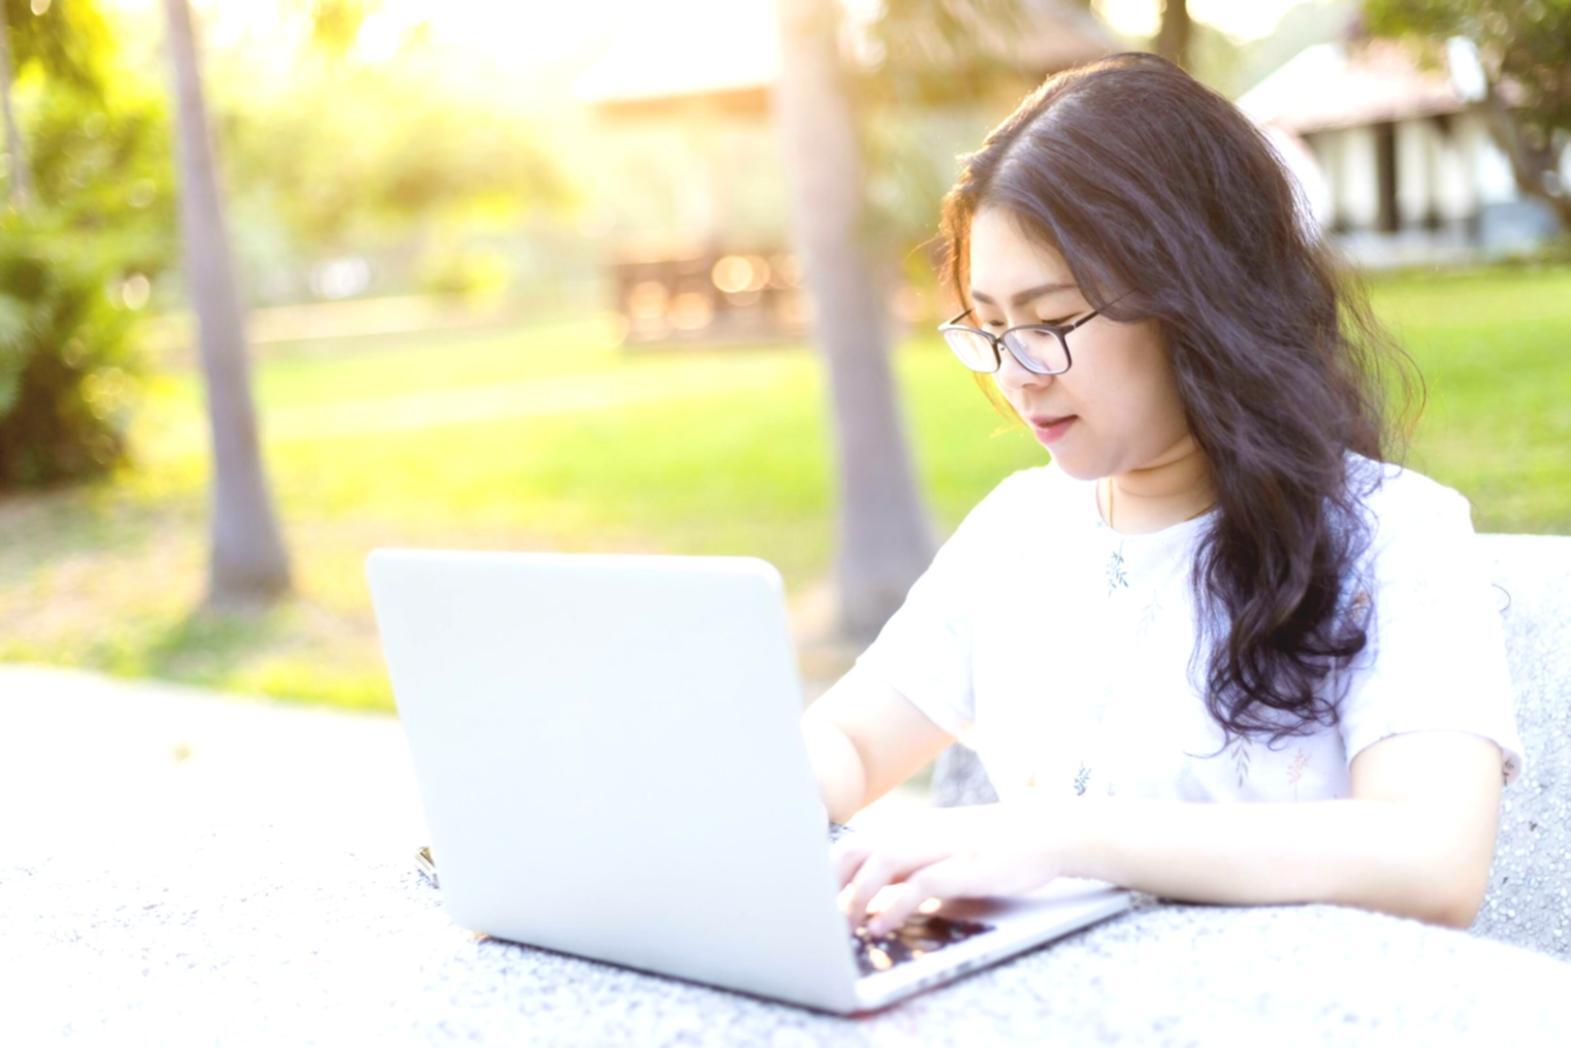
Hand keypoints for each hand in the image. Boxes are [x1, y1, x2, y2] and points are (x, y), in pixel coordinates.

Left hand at [830, 802, 1067, 936]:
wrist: (1047, 831)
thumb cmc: (992, 847)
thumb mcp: (943, 851)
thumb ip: (909, 869)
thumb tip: (871, 900)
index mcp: (911, 830)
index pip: (854, 845)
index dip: (828, 873)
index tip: (810, 900)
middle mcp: (920, 834)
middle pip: (858, 849)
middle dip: (833, 884)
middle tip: (820, 917)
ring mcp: (943, 847)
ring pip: (883, 861)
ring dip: (857, 895)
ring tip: (845, 925)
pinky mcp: (967, 866)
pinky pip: (920, 883)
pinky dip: (894, 905)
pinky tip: (882, 925)